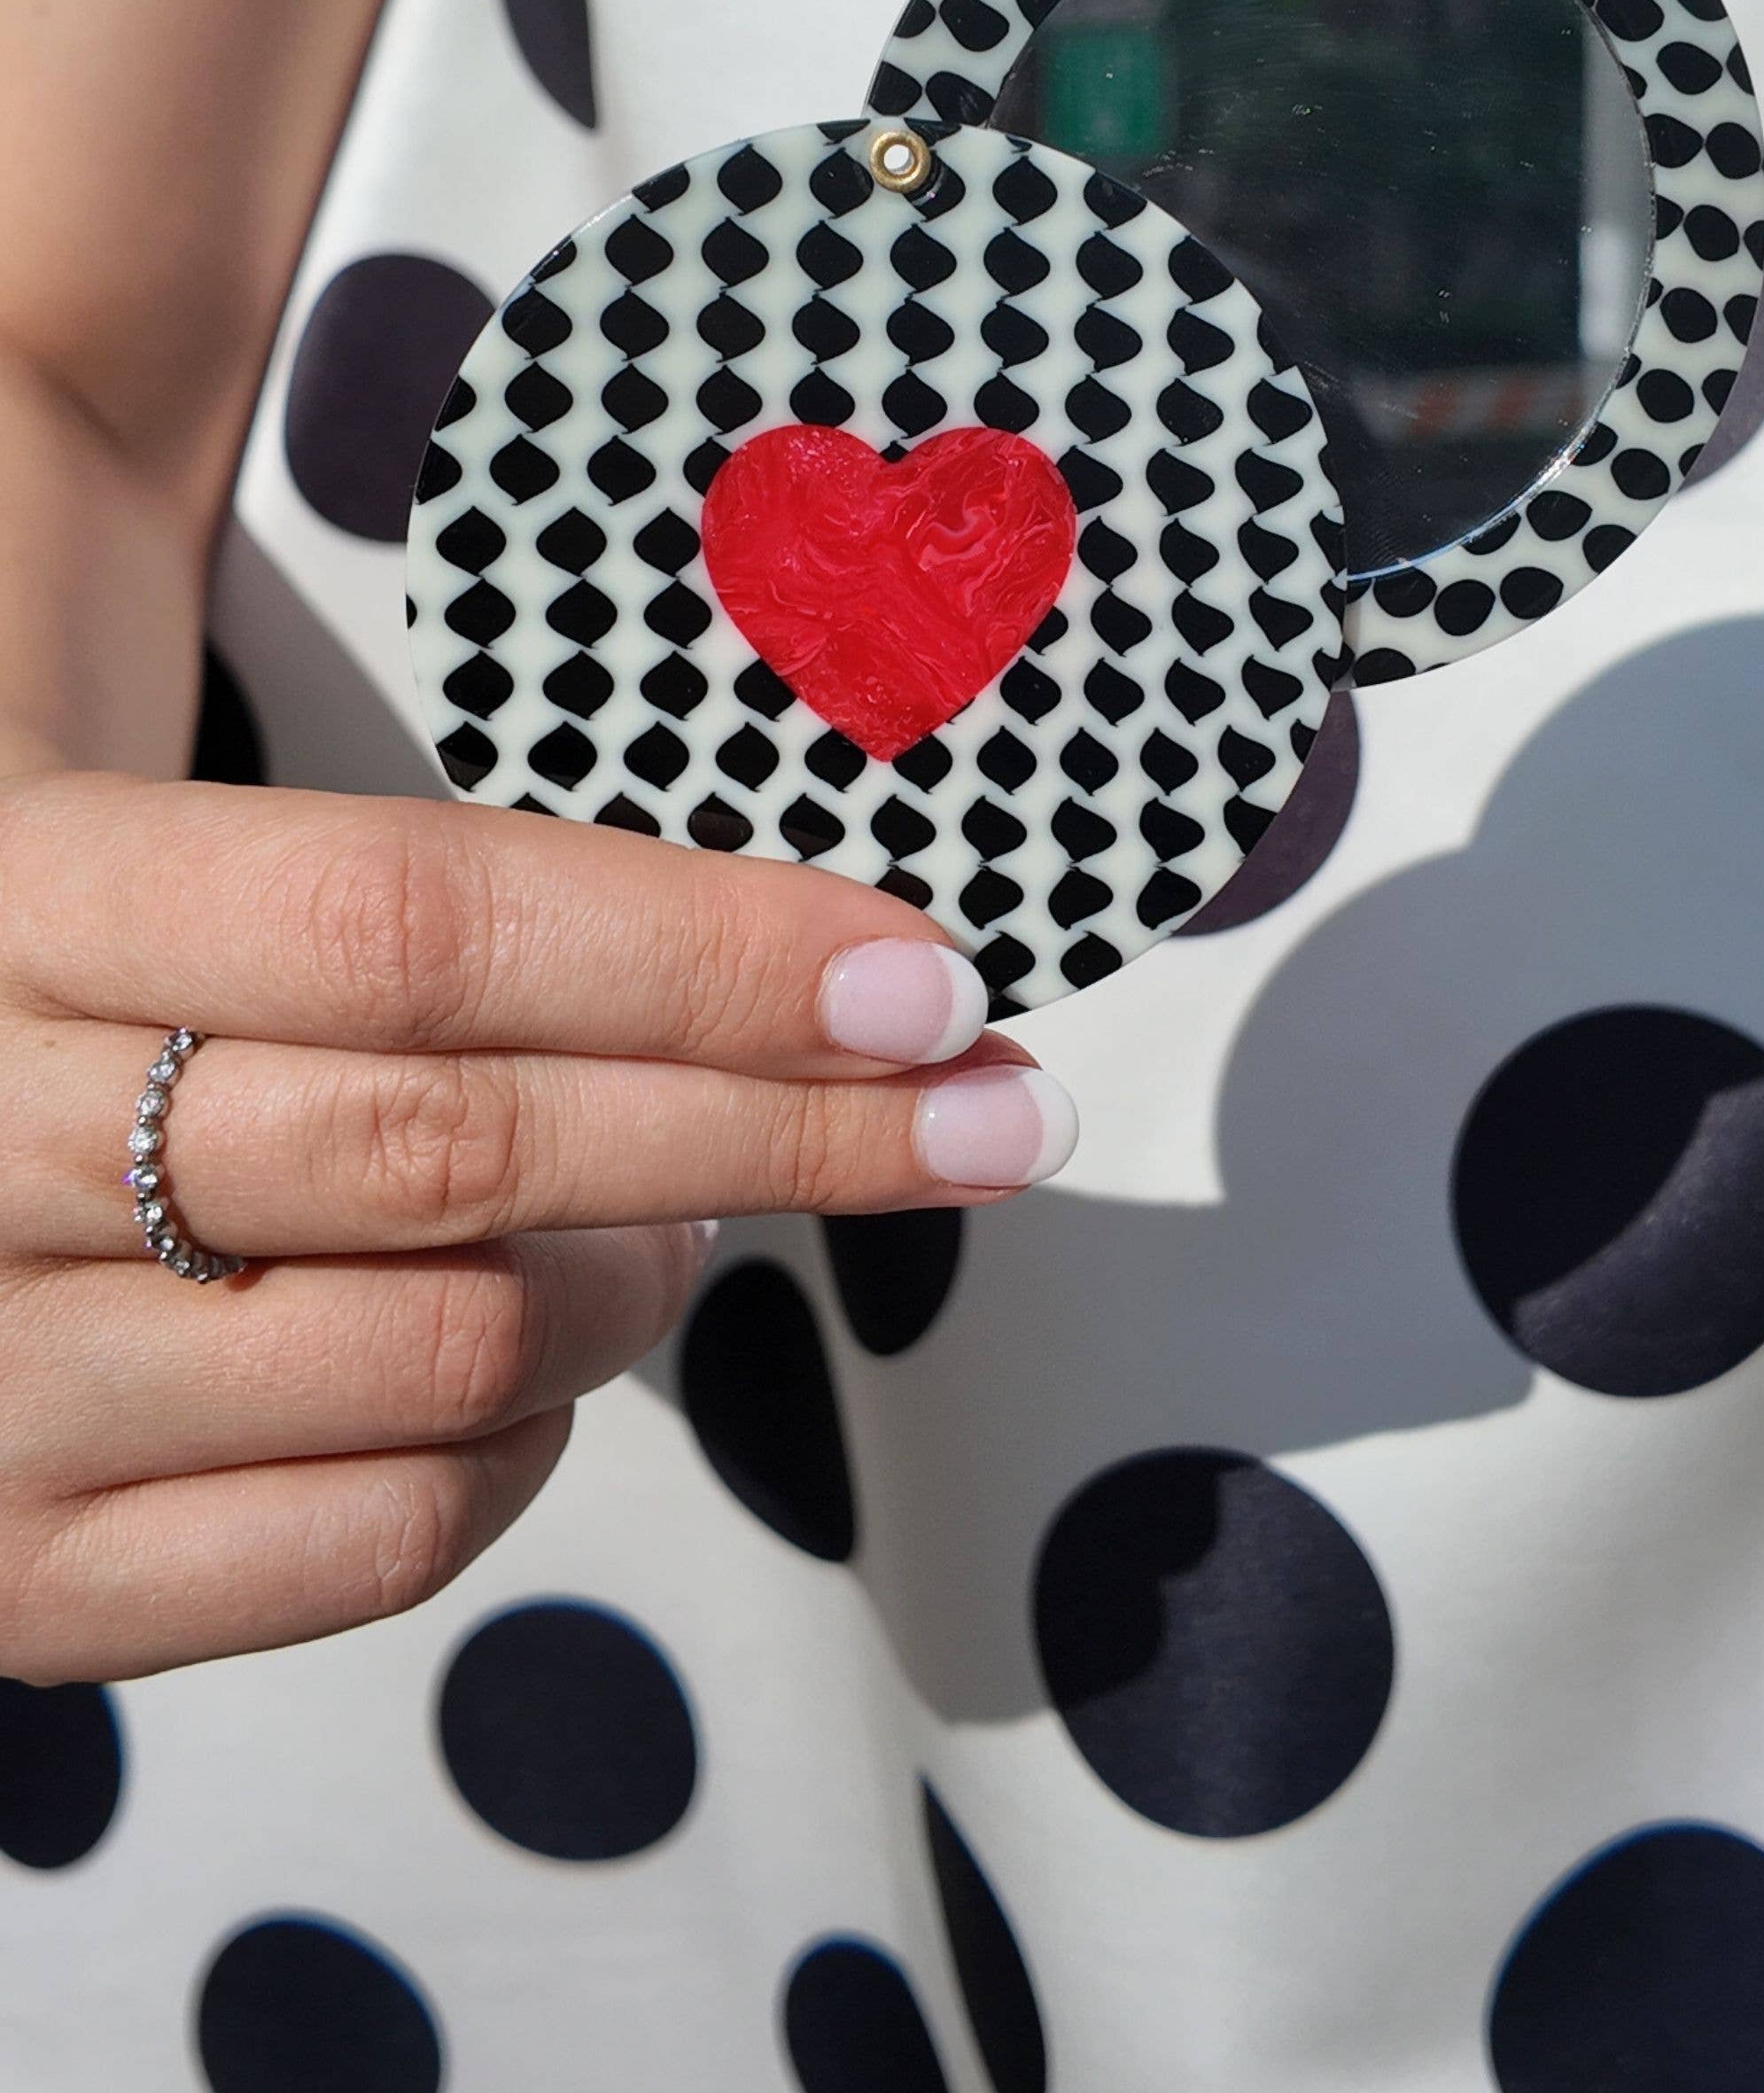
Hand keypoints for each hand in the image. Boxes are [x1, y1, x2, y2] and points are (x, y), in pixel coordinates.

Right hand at [0, 773, 1073, 1681]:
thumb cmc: (115, 1001)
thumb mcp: (200, 872)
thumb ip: (452, 899)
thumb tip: (838, 978)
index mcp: (41, 904)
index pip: (410, 921)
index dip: (697, 950)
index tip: (926, 977)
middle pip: (462, 1146)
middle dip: (776, 1129)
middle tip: (982, 1113)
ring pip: (461, 1351)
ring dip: (643, 1282)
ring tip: (678, 1221)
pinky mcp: (28, 1578)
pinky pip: (394, 1534)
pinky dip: (532, 1445)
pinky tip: (537, 1363)